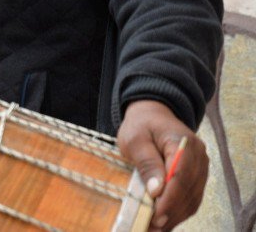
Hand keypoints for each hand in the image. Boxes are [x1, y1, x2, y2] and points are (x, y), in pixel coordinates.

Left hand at [117, 100, 208, 230]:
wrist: (153, 114)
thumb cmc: (141, 125)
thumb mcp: (135, 139)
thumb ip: (147, 162)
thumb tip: (157, 190)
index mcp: (183, 143)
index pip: (180, 176)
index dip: (169, 200)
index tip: (155, 216)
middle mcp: (198, 156)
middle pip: (189, 191)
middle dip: (171, 212)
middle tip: (152, 227)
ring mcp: (201, 167)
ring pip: (193, 198)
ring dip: (175, 215)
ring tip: (156, 228)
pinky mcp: (197, 176)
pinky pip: (191, 198)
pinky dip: (179, 211)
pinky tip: (165, 220)